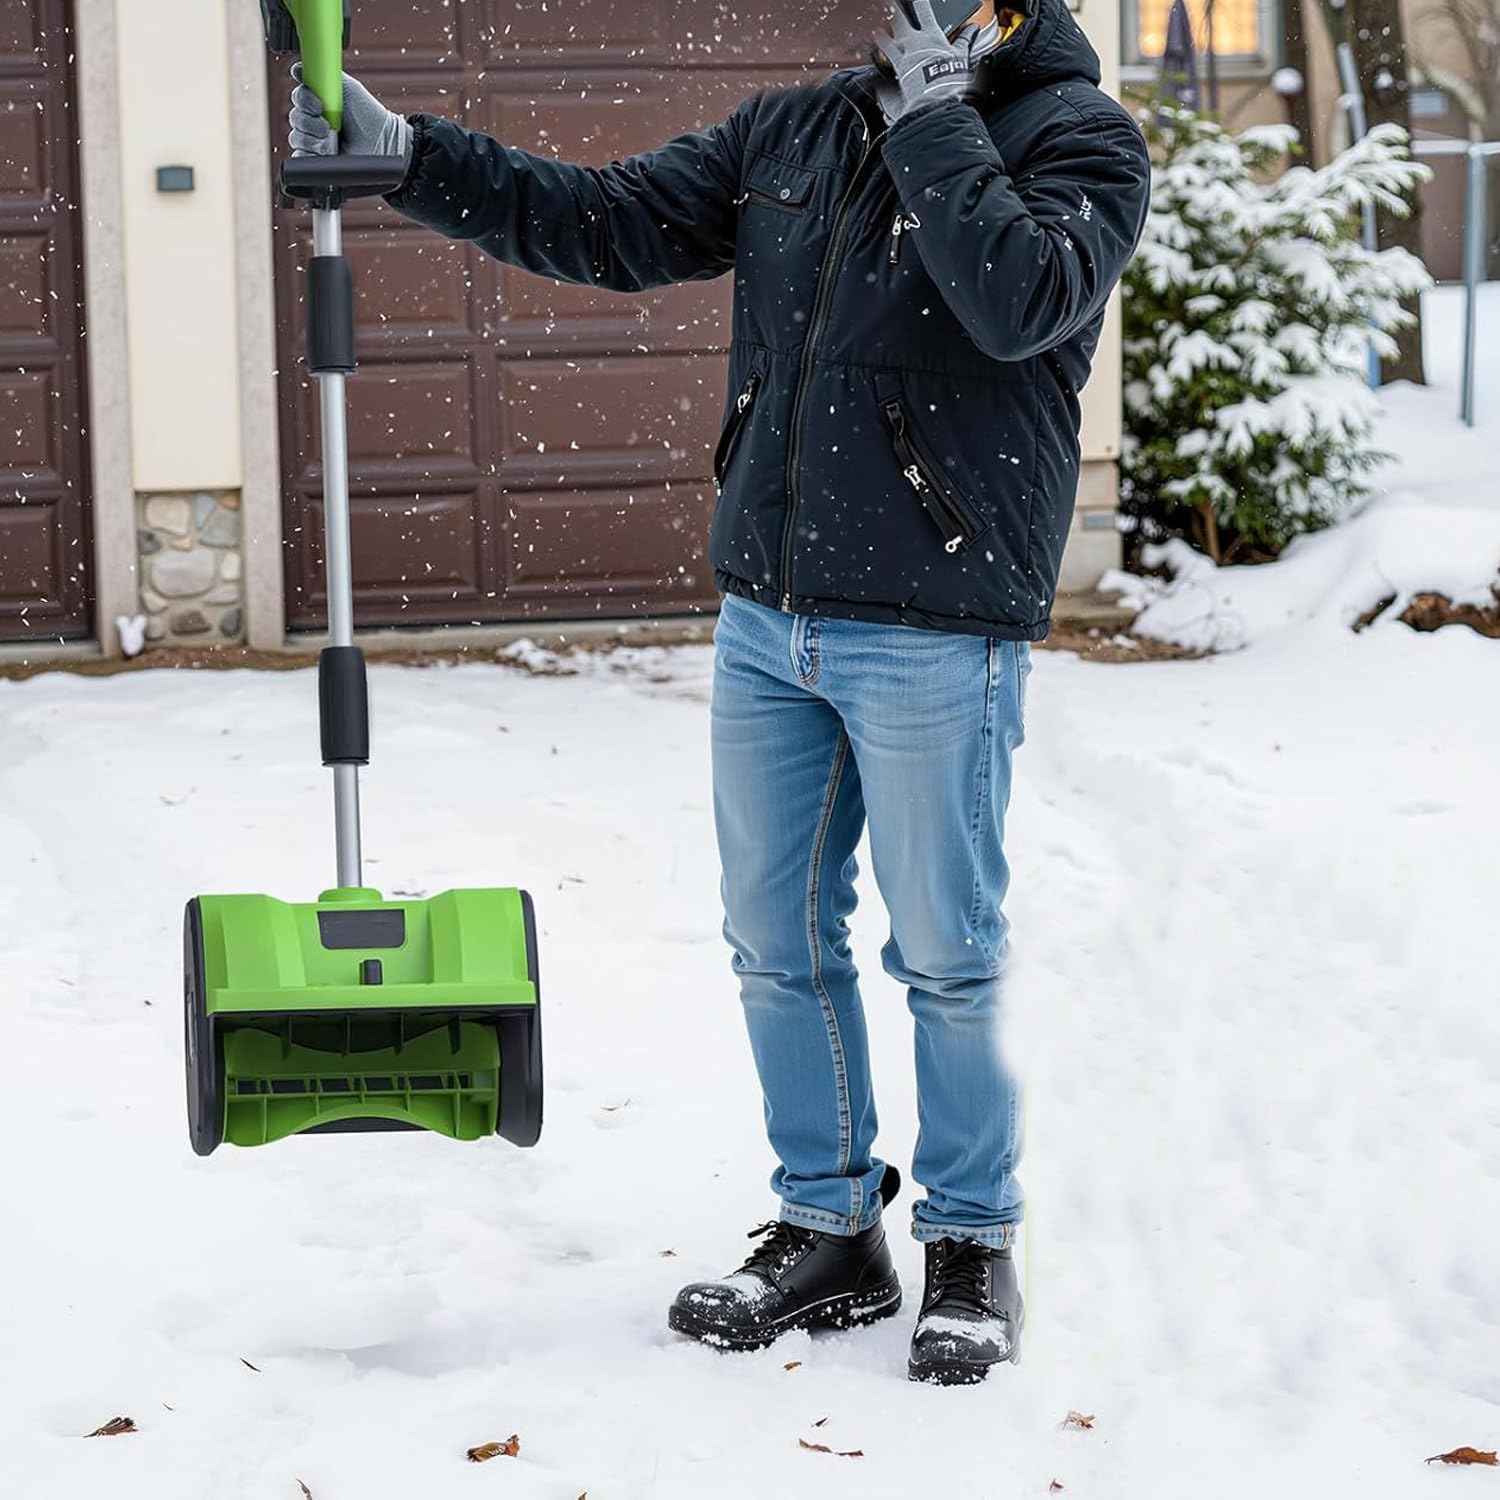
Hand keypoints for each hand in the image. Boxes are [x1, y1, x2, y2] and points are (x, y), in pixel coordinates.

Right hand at [288, 64, 412, 162]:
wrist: (382, 144)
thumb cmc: (369, 116)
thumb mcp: (349, 89)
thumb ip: (326, 76)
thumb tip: (298, 67)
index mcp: (318, 103)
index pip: (298, 97)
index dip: (304, 100)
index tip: (319, 105)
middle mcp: (313, 121)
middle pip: (295, 118)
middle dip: (310, 122)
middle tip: (328, 126)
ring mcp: (314, 142)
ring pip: (297, 138)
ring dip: (313, 140)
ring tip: (332, 143)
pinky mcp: (317, 161)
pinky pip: (300, 158)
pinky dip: (309, 156)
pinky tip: (324, 154)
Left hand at [872, 1, 974, 124]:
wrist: (934, 103)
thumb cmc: (949, 81)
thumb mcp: (962, 58)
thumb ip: (965, 41)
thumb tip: (972, 29)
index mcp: (932, 36)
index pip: (923, 10)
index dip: (918, 2)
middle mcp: (914, 43)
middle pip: (898, 20)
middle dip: (893, 10)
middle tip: (887, 4)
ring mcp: (902, 57)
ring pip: (885, 39)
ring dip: (879, 32)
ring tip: (872, 26)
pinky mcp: (894, 73)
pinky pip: (881, 61)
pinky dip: (875, 56)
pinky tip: (869, 52)